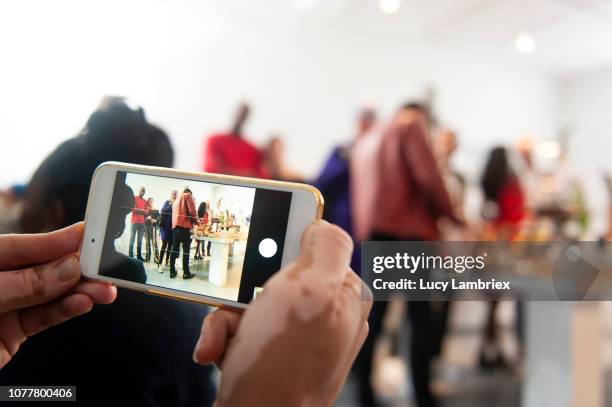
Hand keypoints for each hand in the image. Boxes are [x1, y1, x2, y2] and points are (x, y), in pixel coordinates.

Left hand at [0, 223, 116, 367]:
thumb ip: (23, 284)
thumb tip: (65, 269)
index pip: (23, 245)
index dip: (57, 239)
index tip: (89, 232)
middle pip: (42, 269)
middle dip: (75, 268)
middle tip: (106, 267)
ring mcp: (5, 306)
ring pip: (49, 294)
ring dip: (79, 292)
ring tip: (104, 291)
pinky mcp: (12, 332)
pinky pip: (44, 317)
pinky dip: (65, 311)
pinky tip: (83, 304)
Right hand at [193, 221, 371, 406]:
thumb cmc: (283, 362)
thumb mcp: (313, 290)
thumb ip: (328, 247)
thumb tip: (322, 225)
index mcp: (346, 294)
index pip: (314, 246)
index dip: (283, 245)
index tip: (262, 252)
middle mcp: (327, 315)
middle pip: (276, 274)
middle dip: (246, 287)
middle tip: (241, 305)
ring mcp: (300, 338)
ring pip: (252, 300)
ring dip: (227, 317)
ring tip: (225, 342)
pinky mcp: (273, 356)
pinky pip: (241, 329)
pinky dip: (224, 338)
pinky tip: (218, 354)